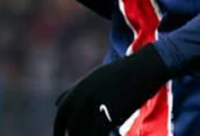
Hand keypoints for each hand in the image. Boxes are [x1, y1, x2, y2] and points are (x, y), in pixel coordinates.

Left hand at [54, 45, 170, 135]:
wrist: (141, 70)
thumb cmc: (118, 74)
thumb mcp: (92, 78)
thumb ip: (73, 91)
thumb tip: (57, 103)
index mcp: (78, 90)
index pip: (61, 116)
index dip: (58, 129)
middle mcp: (83, 99)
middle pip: (73, 128)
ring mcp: (96, 108)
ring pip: (84, 133)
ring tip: (98, 134)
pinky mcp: (109, 116)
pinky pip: (98, 135)